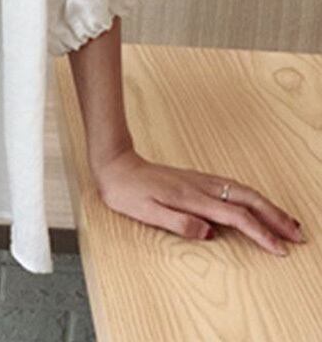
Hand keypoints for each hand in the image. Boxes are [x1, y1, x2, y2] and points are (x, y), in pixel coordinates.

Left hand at [91, 147, 305, 255]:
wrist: (114, 164)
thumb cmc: (126, 191)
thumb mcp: (145, 212)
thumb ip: (177, 223)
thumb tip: (209, 232)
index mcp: (190, 198)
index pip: (235, 217)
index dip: (260, 233)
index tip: (280, 248)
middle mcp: (200, 186)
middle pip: (247, 199)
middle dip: (275, 217)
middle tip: (298, 235)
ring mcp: (199, 180)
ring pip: (243, 190)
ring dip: (268, 205)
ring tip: (288, 221)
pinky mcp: (196, 179)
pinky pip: (233, 186)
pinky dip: (252, 197)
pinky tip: (258, 204)